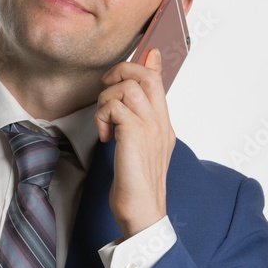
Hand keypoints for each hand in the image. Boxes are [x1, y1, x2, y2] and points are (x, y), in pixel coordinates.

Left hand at [95, 48, 175, 239]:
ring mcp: (151, 128)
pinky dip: (103, 116)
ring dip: (107, 100)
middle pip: (146, 76)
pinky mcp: (135, 136)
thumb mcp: (138, 149)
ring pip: (128, 88)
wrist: (143, 213)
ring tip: (105, 123)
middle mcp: (161, 123)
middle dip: (122, 72)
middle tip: (106, 88)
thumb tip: (130, 105)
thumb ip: (136, 123)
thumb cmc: (137, 184)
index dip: (148, 63)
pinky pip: (115, 106)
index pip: (160, 82)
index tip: (144, 54)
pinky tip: (105, 135)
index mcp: (164, 125)